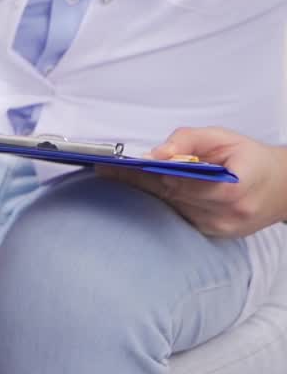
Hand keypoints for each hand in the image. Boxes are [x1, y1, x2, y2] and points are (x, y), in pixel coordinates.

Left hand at [97, 127, 286, 237]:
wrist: (282, 188)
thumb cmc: (251, 158)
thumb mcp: (224, 137)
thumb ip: (188, 140)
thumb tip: (156, 153)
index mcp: (233, 188)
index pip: (180, 180)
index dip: (146, 173)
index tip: (114, 166)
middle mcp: (226, 214)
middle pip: (170, 194)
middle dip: (139, 180)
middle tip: (105, 168)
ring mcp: (218, 229)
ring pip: (170, 207)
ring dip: (147, 192)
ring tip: (115, 176)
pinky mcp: (212, 236)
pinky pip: (178, 216)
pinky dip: (163, 202)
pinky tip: (145, 191)